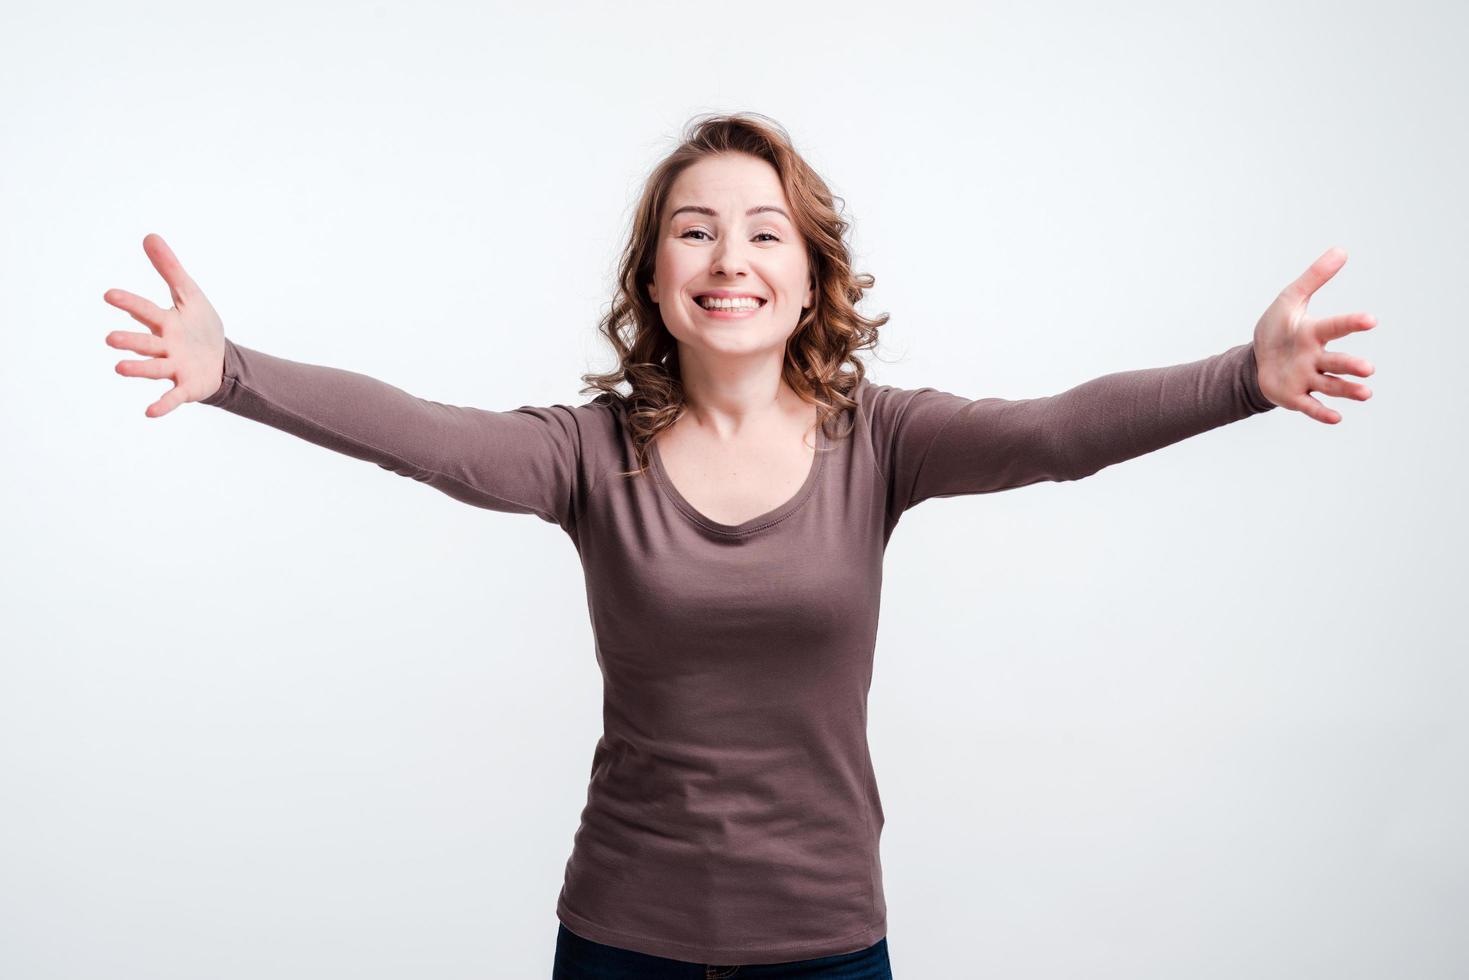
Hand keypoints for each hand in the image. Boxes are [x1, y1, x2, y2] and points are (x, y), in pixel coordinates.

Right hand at [103, 234, 226, 417]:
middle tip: (111, 339)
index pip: (146, 310)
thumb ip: (170, 268)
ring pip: (154, 368)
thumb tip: (149, 236)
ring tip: (119, 368)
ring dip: (138, 369)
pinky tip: (149, 413)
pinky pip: (173, 397)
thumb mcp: (190, 294)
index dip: (130, 303)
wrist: (222, 359)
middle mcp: (165, 346)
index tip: (110, 295)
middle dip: (130, 341)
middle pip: (146, 343)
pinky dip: (162, 404)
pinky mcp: (187, 387)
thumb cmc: (200, 326)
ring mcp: (175, 367)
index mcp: (166, 323)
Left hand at [1252, 246, 1376, 423]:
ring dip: (1347, 390)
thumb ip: (1314, 278)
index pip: (1335, 326)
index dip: (1351, 323)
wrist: (1253, 362)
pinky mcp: (1295, 397)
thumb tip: (1341, 250)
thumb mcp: (1289, 300)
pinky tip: (1337, 418)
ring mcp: (1306, 379)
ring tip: (1366, 393)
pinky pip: (1310, 406)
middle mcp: (1315, 358)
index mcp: (1314, 333)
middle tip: (1368, 369)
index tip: (1371, 320)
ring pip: (1330, 385)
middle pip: (1336, 362)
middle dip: (1351, 366)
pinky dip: (1322, 412)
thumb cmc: (1278, 330)